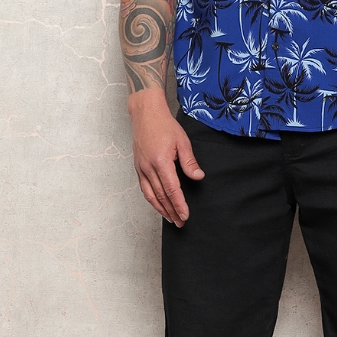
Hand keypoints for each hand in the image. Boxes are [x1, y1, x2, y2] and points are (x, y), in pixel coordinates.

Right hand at [127, 89, 204, 225]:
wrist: (146, 114)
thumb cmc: (165, 125)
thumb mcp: (182, 141)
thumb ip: (189, 162)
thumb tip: (198, 177)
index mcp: (161, 161)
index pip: (171, 189)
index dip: (179, 204)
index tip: (185, 215)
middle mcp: (148, 167)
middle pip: (160, 196)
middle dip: (171, 211)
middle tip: (180, 223)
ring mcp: (141, 168)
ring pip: (150, 195)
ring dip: (160, 209)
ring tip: (170, 219)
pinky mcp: (137, 167)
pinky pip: (144, 188)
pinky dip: (151, 199)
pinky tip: (158, 205)